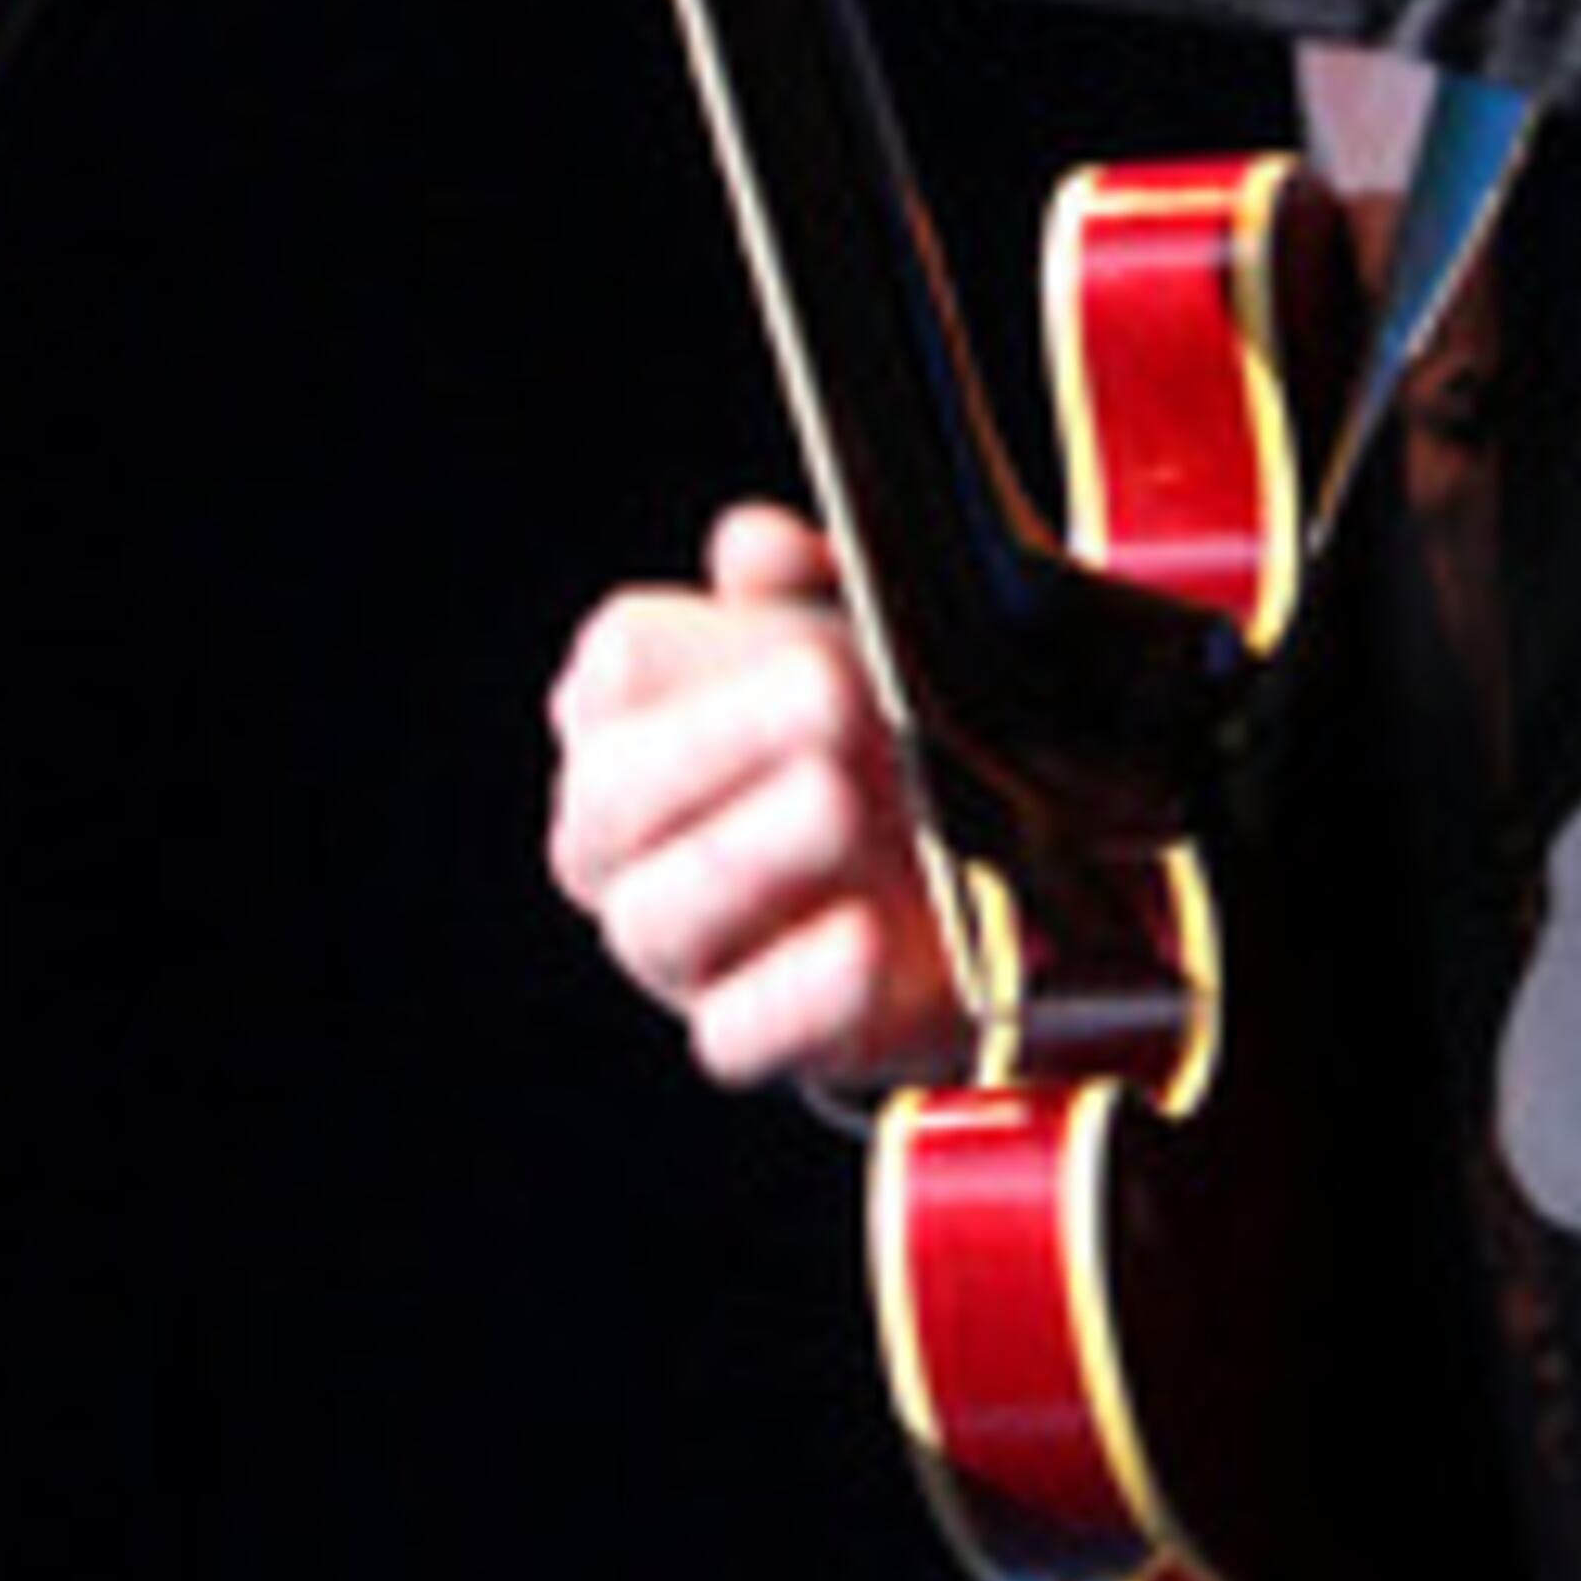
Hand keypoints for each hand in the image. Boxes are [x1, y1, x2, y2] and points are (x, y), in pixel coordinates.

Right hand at [545, 500, 978, 1095]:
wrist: (967, 885)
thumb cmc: (885, 736)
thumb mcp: (866, 637)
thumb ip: (808, 582)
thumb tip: (754, 545)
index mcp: (637, 722)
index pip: (616, 673)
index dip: (692, 645)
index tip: (791, 632)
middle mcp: (627, 841)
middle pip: (613, 796)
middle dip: (720, 740)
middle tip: (833, 692)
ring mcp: (679, 948)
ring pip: (657, 915)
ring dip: (748, 854)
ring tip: (840, 802)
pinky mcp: (751, 1034)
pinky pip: (736, 1035)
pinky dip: (795, 990)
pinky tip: (861, 940)